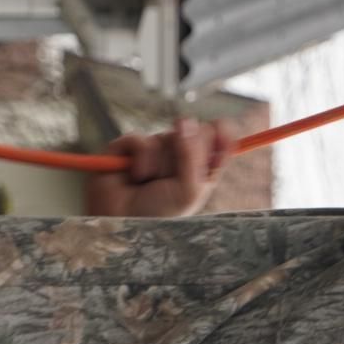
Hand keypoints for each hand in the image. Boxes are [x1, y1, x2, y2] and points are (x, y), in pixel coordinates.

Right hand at [84, 118, 236, 217]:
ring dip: (161, 164)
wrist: (121, 224)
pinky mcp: (128, 146)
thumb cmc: (159, 213)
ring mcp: (155, 149)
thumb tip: (185, 120)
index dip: (222, 132)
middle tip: (176, 177)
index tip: (220, 128)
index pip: (219, 140)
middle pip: (195, 131)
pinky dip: (141, 159)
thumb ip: (193, 156)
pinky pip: (140, 140)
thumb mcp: (188, 190)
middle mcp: (180, 155)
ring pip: (167, 136)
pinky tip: (134, 177)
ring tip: (150, 183)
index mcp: (201, 167)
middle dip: (187, 152)